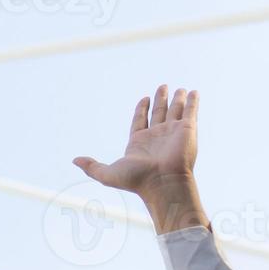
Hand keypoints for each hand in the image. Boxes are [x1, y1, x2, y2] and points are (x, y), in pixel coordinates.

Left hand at [74, 85, 206, 231]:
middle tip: (162, 87)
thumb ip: (92, 166)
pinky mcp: (188, 129)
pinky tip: (194, 92)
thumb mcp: (107, 173)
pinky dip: (193, 101)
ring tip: (179, 89)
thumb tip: (74, 160)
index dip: (142, 109)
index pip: (140, 121)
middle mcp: (157, 136)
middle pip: (159, 113)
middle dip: (160, 100)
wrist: (162, 182)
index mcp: (139, 142)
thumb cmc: (136, 179)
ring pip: (176, 111)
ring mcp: (173, 132)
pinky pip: (191, 111)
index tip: (144, 98)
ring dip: (178, 99)